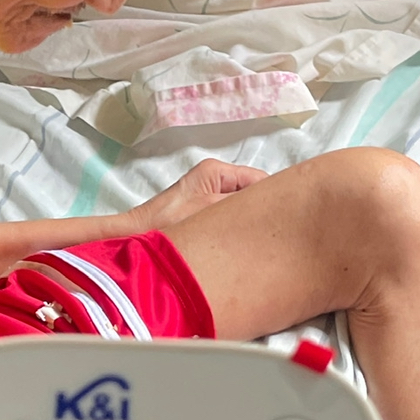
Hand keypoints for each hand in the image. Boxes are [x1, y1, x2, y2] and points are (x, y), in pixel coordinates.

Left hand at [124, 159, 267, 235]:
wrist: (134, 240)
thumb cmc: (166, 224)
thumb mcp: (211, 211)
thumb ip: (242, 204)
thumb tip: (273, 205)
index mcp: (216, 172)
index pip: (260, 180)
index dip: (275, 200)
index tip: (285, 220)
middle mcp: (213, 180)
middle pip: (252, 195)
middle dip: (262, 214)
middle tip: (273, 236)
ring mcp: (207, 197)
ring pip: (241, 210)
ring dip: (248, 226)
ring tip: (256, 242)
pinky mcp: (201, 215)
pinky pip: (228, 221)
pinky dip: (235, 232)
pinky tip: (239, 248)